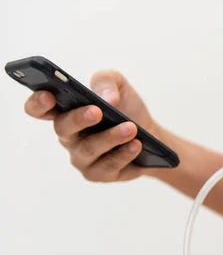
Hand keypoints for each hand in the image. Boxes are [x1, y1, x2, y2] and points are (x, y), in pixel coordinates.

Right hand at [23, 70, 160, 181]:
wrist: (151, 135)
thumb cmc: (126, 109)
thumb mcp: (118, 86)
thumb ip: (107, 81)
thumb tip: (108, 98)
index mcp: (65, 111)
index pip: (39, 109)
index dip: (38, 103)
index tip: (48, 96)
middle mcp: (69, 136)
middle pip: (63, 128)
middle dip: (79, 119)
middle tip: (97, 111)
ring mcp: (82, 157)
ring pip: (90, 148)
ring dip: (110, 137)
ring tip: (130, 128)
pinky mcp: (99, 173)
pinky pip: (109, 165)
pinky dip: (124, 154)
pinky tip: (136, 144)